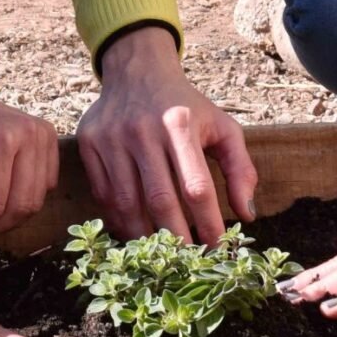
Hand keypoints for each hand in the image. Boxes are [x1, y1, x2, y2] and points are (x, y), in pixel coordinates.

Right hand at [79, 27, 257, 246]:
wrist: (136, 71)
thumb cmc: (185, 107)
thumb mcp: (221, 126)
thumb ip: (240, 168)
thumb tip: (247, 213)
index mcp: (180, 124)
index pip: (196, 186)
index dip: (209, 224)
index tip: (218, 250)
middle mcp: (143, 130)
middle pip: (160, 199)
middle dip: (176, 239)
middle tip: (188, 265)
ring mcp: (111, 138)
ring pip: (127, 203)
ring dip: (145, 236)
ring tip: (161, 257)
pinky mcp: (89, 145)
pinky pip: (104, 195)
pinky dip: (120, 220)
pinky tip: (136, 233)